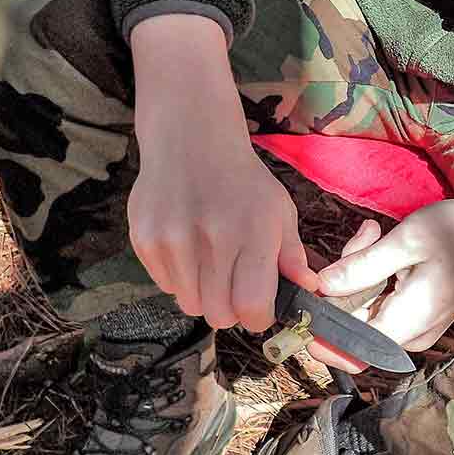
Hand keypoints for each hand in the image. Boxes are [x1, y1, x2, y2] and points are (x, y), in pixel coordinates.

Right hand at [127, 14, 317, 331]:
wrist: (190, 138)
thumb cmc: (243, 181)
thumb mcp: (279, 211)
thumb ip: (292, 255)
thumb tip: (309, 291)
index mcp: (253, 231)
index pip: (252, 307)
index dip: (258, 316)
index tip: (259, 305)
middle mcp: (211, 237)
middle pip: (218, 315)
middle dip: (230, 309)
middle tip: (233, 285)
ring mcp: (173, 238)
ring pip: (189, 304)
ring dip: (203, 293)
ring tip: (210, 260)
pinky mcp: (145, 238)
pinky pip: (164, 286)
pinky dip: (178, 277)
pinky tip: (187, 246)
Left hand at [306, 162, 453, 373]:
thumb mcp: (406, 241)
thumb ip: (361, 267)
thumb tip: (319, 287)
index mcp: (407, 324)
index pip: (348, 352)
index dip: (320, 332)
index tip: (308, 294)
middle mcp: (410, 335)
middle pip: (355, 325)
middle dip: (345, 283)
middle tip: (363, 236)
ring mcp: (415, 325)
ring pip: (366, 310)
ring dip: (360, 273)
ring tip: (374, 232)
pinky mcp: (418, 311)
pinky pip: (382, 303)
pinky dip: (375, 276)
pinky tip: (384, 243)